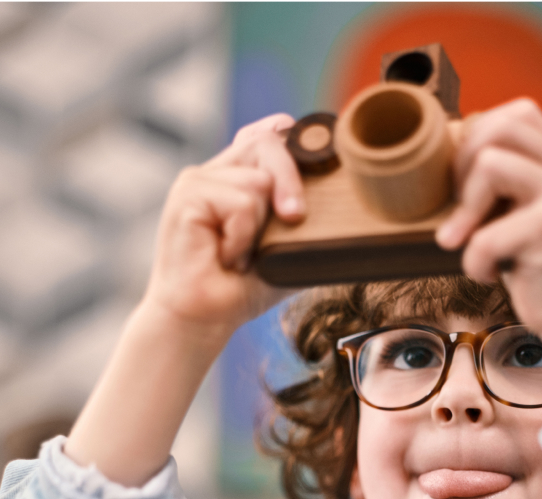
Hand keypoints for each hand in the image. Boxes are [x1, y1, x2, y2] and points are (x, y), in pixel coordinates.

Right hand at [143, 113, 304, 344]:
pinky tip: (222, 257)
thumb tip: (353, 226)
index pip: (266, 135)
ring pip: (258, 181)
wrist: (203, 320)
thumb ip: (307, 230)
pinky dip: (241, 238)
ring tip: (237, 255)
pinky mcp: (187, 195)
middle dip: (291, 180)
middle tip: (294, 219)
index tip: (314, 162)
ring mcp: (197, 181)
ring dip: (257, 229)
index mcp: (235, 178)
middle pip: (267, 142)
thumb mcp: (286, 255)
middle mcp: (215, 172)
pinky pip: (240, 203)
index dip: (290, 139)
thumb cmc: (241, 290)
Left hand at [436, 99, 541, 342]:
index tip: (467, 187)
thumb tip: (446, 156)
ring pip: (490, 164)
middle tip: (462, 213)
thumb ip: (502, 183)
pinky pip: (487, 235)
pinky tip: (488, 275)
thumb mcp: (522, 213)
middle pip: (496, 128)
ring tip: (469, 244)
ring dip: (465, 212)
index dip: (477, 142)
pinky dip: (474, 262)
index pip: (514, 114)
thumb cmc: (540, 267)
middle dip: (462, 169)